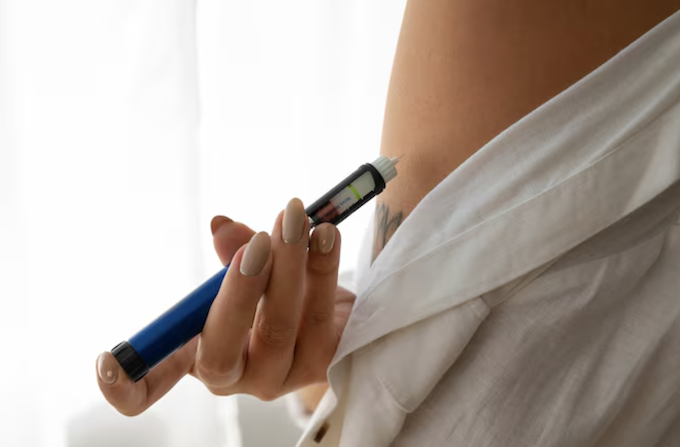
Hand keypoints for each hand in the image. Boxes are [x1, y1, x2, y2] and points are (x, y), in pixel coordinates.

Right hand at [96, 198, 355, 415]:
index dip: (128, 384)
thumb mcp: (254, 270)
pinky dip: (324, 268)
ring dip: (289, 264)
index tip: (107, 361)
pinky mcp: (324, 363)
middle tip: (256, 243)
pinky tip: (326, 235)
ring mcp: (281, 375)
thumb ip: (234, 252)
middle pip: (223, 347)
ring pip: (281, 325)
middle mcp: (237, 373)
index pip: (158, 382)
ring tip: (293, 218)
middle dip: (239, 291)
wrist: (341, 314)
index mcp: (203, 352)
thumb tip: (223, 227)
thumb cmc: (283, 290)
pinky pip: (323, 315)